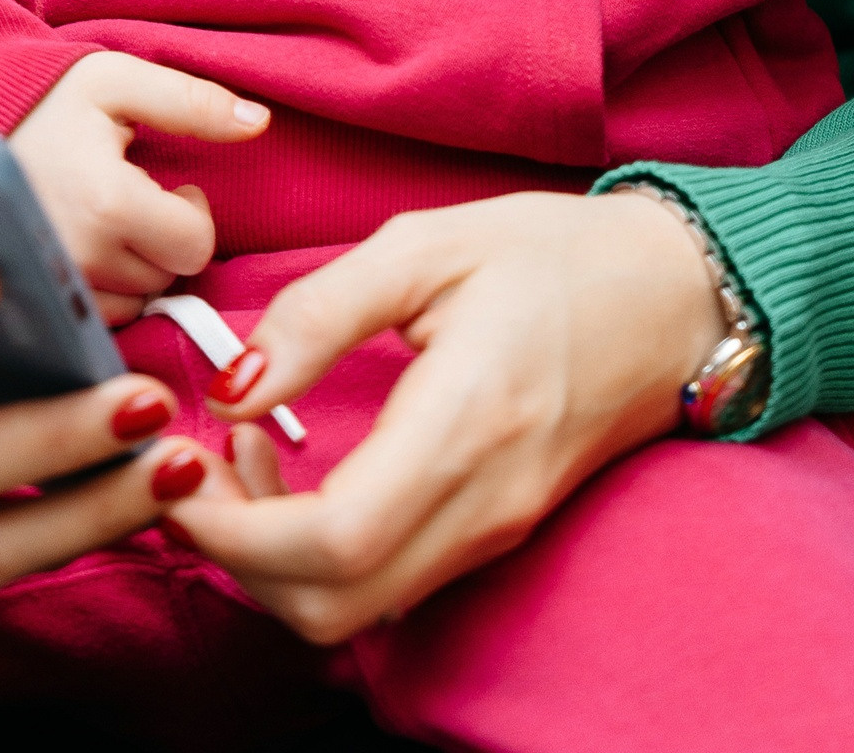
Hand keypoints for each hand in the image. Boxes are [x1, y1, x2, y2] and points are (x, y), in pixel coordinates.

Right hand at [9, 49, 268, 323]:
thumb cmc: (46, 100)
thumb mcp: (118, 82)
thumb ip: (192, 101)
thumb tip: (260, 121)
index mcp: (108, 205)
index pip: (195, 246)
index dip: (193, 213)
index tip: (167, 184)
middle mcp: (79, 260)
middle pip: (167, 278)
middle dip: (165, 239)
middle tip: (133, 198)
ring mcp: (51, 290)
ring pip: (135, 303)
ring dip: (136, 268)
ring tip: (105, 221)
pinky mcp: (31, 306)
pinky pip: (96, 320)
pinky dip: (103, 289)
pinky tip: (85, 248)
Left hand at [161, 189, 724, 644]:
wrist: (673, 296)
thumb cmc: (553, 256)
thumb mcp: (427, 244)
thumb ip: (322, 311)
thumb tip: (230, 385)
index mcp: (466, 422)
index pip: (331, 542)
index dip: (233, 531)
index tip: (180, 469)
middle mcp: (482, 503)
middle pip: (329, 604)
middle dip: (234, 557)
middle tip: (191, 468)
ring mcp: (492, 530)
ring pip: (353, 608)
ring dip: (271, 560)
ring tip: (242, 453)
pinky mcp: (493, 532)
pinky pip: (386, 583)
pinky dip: (317, 555)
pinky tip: (298, 467)